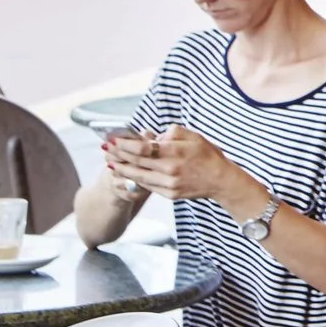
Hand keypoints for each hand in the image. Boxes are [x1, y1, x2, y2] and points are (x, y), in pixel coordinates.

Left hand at [106, 126, 255, 212]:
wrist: (221, 180)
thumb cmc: (208, 155)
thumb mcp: (194, 136)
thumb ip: (172, 133)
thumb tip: (154, 136)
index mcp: (175, 152)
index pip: (142, 148)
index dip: (124, 144)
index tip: (113, 139)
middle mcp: (170, 169)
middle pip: (136, 162)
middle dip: (118, 154)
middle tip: (105, 148)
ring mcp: (168, 183)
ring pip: (137, 175)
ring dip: (121, 168)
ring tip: (110, 162)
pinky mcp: (168, 194)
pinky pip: (146, 185)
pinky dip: (134, 178)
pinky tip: (127, 173)